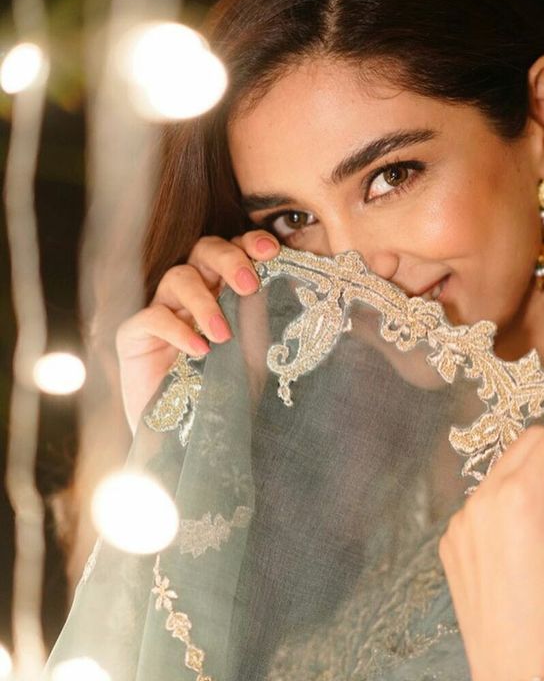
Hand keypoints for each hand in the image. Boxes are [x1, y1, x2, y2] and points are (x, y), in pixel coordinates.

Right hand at [115, 230, 279, 432]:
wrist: (196, 437)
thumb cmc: (227, 391)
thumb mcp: (253, 349)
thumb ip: (256, 312)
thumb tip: (272, 272)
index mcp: (223, 290)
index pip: (232, 251)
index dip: (248, 243)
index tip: (270, 250)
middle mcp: (192, 294)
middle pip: (203, 251)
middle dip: (228, 260)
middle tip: (248, 284)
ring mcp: (162, 311)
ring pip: (177, 277)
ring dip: (204, 302)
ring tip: (223, 336)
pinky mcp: (134, 336)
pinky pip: (151, 316)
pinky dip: (178, 330)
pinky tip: (199, 351)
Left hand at [439, 416, 543, 680]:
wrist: (514, 663)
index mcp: (524, 496)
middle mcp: (485, 498)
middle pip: (525, 442)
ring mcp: (461, 518)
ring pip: (498, 472)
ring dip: (526, 472)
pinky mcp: (450, 538)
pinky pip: (478, 504)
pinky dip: (501, 504)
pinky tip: (518, 534)